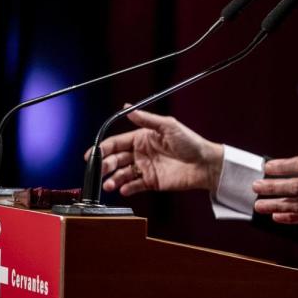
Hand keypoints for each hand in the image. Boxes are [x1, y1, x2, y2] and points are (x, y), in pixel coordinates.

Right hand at [86, 107, 222, 195]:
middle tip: (99, 171)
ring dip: (113, 179)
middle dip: (105, 165)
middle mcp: (141, 153)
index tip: (92, 155)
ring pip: (122, 174)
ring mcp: (145, 168)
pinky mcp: (151, 182)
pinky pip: (134, 186)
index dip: (103, 148)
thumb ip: (146, 119)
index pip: (117, 142)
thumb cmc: (190, 142)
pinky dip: (126, 188)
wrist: (205, 164)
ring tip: (109, 185)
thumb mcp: (168, 126)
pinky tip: (123, 189)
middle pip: (116, 159)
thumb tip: (128, 108)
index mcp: (142, 137)